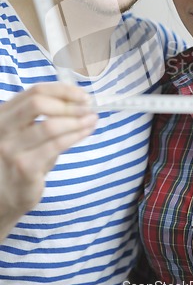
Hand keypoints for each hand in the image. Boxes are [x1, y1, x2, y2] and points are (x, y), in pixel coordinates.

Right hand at [0, 83, 96, 234]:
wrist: (7, 194)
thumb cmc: (24, 157)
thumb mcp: (29, 131)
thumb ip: (46, 114)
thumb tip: (80, 102)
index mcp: (5, 113)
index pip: (35, 91)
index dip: (62, 90)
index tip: (82, 95)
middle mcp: (3, 128)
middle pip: (37, 103)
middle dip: (68, 104)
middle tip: (87, 108)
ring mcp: (11, 148)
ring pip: (49, 125)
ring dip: (76, 120)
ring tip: (92, 119)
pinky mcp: (24, 167)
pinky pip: (55, 145)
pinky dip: (75, 135)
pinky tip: (86, 132)